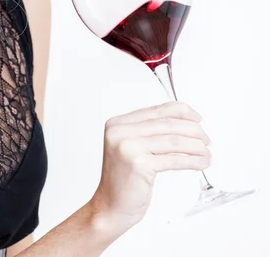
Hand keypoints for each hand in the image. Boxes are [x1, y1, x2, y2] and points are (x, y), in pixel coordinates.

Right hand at [89, 100, 210, 231]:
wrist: (110, 207)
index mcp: (118, 123)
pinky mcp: (138, 164)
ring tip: (206, 152)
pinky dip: (192, 160)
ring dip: (195, 146)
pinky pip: (173, 160)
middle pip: (167, 124)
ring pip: (173, 141)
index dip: (183, 112)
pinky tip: (201, 163)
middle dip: (193, 130)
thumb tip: (184, 123)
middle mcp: (120, 132)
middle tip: (205, 139)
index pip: (158, 109)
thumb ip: (150, 132)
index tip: (197, 119)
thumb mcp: (131, 147)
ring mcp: (128, 147)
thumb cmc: (123, 179)